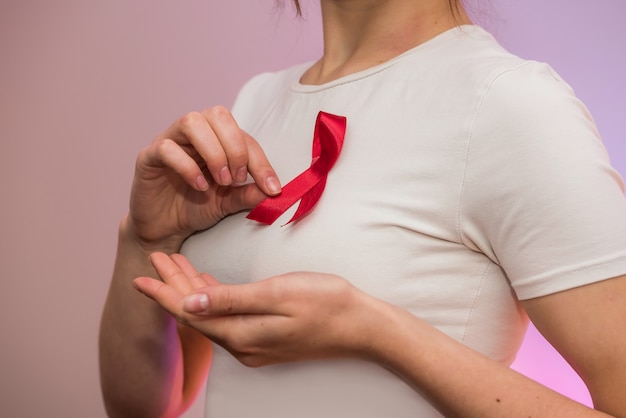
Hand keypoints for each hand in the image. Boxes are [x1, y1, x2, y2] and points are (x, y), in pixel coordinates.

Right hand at [127, 106, 280, 250]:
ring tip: (221, 181)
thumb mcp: (229, 202)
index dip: (261, 161)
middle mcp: (194, 133)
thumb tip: (274, 191)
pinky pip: (166, 148)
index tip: (272, 188)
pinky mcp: (149, 156)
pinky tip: (199, 186)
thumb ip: (248, 194)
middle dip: (235, 147)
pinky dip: (187, 166)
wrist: (165, 227)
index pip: (243, 136)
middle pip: (218, 115)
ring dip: (213, 152)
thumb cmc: (196, 207)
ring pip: (191, 122)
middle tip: (237, 179)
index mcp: (217, 138)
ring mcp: (170, 141)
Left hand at [132, 253, 386, 366]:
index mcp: (241, 333)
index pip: (190, 312)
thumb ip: (231, 300)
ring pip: (211, 314)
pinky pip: (227, 317)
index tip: (142, 274)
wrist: (361, 325)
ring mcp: (254, 344)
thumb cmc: (325, 303)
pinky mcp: (265, 338)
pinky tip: (208, 283)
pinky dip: (213, 297)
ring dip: (192, 289)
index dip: (164, 292)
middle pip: (197, 313)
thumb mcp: (277, 293)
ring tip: (176, 265)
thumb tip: (191, 304)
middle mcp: (243, 344)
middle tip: (157, 259)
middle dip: (174, 285)